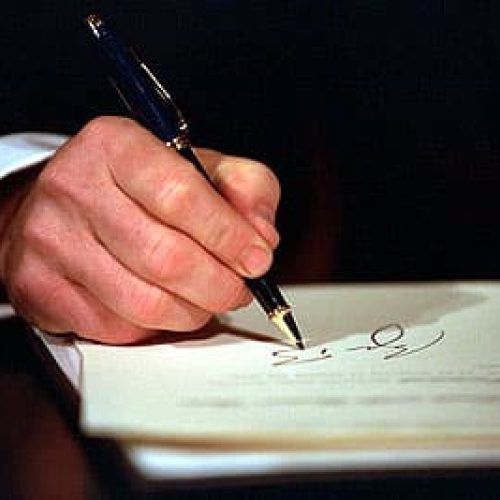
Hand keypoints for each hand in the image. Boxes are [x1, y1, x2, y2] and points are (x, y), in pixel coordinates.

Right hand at [0, 117, 279, 342]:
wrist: (66, 206)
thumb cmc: (139, 188)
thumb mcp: (200, 168)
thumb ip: (245, 188)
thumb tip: (262, 237)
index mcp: (116, 146)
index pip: (181, 195)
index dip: (229, 236)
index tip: (257, 259)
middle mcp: (74, 187)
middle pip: (165, 258)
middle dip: (219, 285)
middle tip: (238, 289)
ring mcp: (51, 241)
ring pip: (144, 303)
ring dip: (192, 311)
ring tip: (207, 299)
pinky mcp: (40, 287)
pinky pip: (117, 328)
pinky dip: (156, 326)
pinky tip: (165, 304)